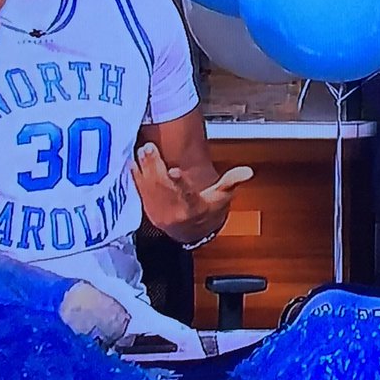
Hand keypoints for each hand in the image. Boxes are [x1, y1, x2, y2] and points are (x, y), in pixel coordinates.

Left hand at [131, 142, 252, 244]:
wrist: (190, 231)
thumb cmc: (207, 210)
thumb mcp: (222, 198)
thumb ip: (232, 182)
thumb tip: (248, 172)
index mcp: (193, 207)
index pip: (187, 195)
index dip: (180, 183)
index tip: (174, 170)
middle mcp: (174, 210)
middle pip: (162, 187)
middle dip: (154, 167)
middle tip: (149, 148)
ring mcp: (158, 209)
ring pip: (148, 187)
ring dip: (143, 168)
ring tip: (142, 150)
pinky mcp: (147, 207)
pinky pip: (139, 191)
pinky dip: (135, 176)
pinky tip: (132, 161)